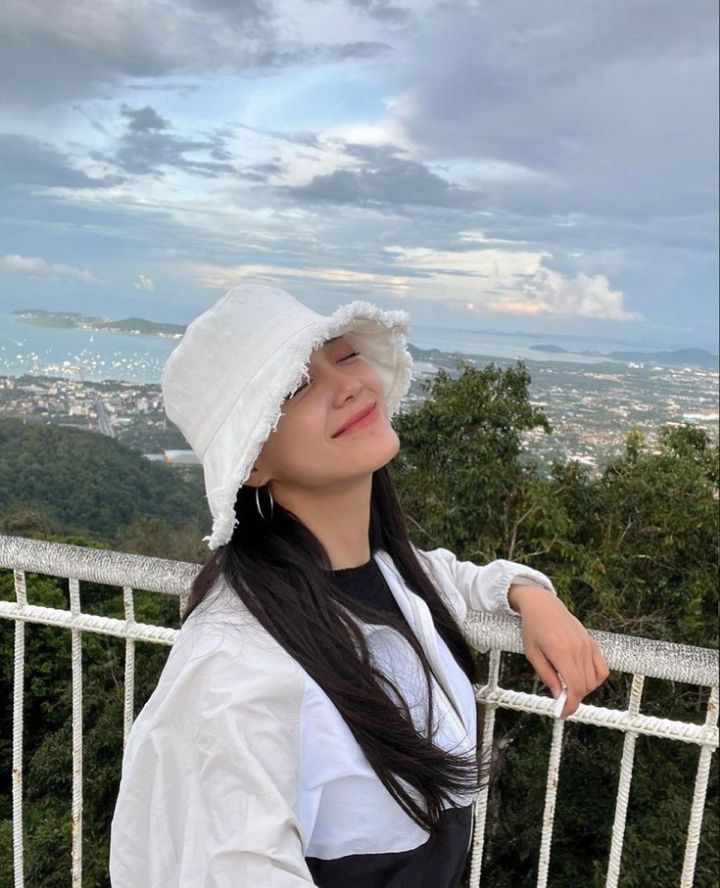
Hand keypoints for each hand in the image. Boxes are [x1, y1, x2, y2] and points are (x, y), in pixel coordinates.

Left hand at [507, 584, 609, 718]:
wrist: (543, 605)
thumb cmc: (533, 628)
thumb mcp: (532, 654)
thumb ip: (546, 676)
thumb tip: (558, 696)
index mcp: (561, 652)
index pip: (574, 687)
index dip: (570, 705)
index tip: (562, 713)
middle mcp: (578, 649)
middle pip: (585, 686)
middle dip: (574, 698)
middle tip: (561, 700)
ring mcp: (588, 645)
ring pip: (595, 680)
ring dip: (583, 690)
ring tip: (568, 686)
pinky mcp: (593, 643)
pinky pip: (602, 668)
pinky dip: (595, 679)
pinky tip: (581, 678)